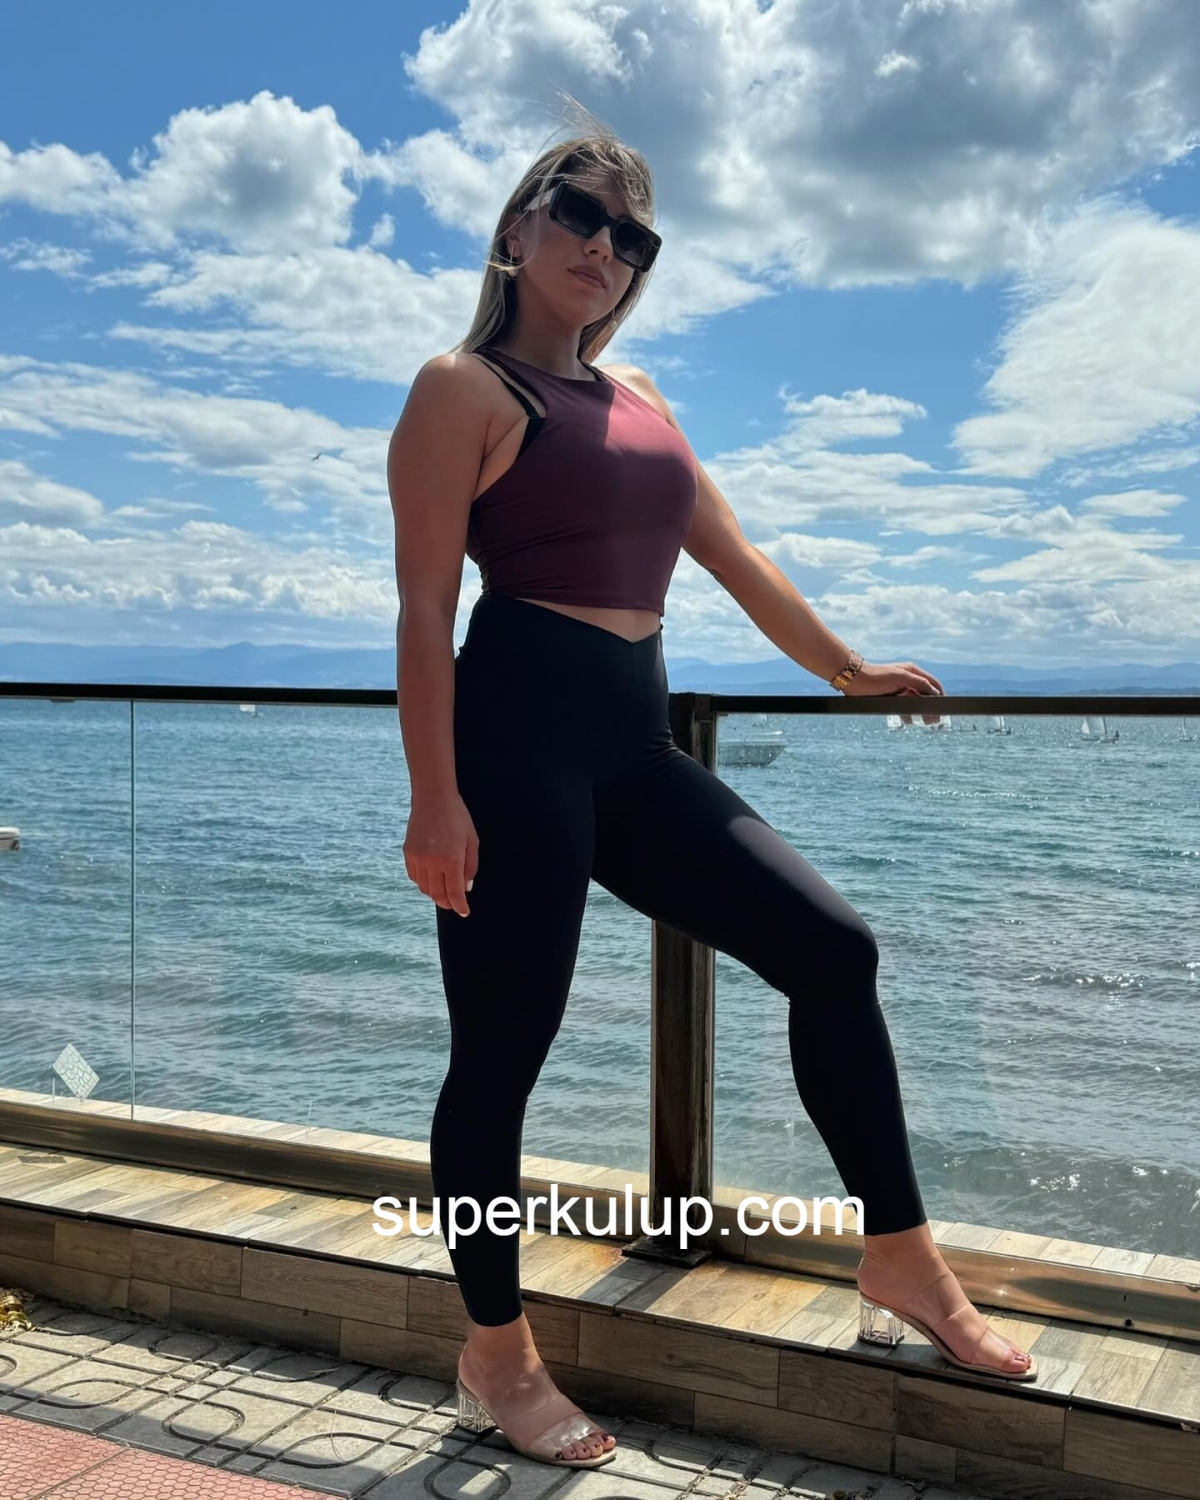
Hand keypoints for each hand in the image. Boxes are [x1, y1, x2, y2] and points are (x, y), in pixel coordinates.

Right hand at [403, 791, 478, 916]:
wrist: (433, 798)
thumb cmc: (457, 818)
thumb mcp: (472, 841)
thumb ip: (470, 867)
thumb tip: (466, 888)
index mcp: (451, 859)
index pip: (455, 893)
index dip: (460, 906)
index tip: (464, 912)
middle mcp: (432, 862)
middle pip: (438, 894)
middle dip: (448, 903)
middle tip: (455, 904)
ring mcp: (417, 858)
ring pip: (425, 888)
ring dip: (435, 894)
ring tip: (444, 892)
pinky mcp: (408, 853)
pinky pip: (414, 877)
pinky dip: (423, 883)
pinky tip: (431, 879)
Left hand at [844, 660, 945, 724]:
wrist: (854, 680)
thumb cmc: (876, 677)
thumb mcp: (900, 678)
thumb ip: (919, 683)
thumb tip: (934, 691)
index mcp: (913, 671)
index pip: (933, 683)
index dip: (940, 694)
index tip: (944, 707)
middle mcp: (908, 679)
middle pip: (925, 694)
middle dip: (931, 707)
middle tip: (935, 720)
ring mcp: (900, 688)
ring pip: (915, 701)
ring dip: (920, 712)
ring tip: (925, 723)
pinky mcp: (891, 696)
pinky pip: (903, 706)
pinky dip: (907, 713)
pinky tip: (908, 720)